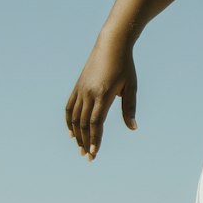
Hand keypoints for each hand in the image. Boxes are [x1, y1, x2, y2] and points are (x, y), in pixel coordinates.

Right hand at [65, 35, 137, 160]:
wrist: (111, 45)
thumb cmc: (125, 66)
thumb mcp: (131, 86)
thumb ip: (129, 108)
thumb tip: (133, 128)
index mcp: (103, 95)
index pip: (97, 122)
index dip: (95, 139)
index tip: (95, 153)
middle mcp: (89, 93)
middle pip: (85, 123)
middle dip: (86, 142)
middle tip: (89, 158)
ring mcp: (81, 90)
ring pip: (75, 117)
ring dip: (78, 135)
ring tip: (81, 149)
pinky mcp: (77, 86)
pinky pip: (69, 107)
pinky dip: (69, 121)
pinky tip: (72, 132)